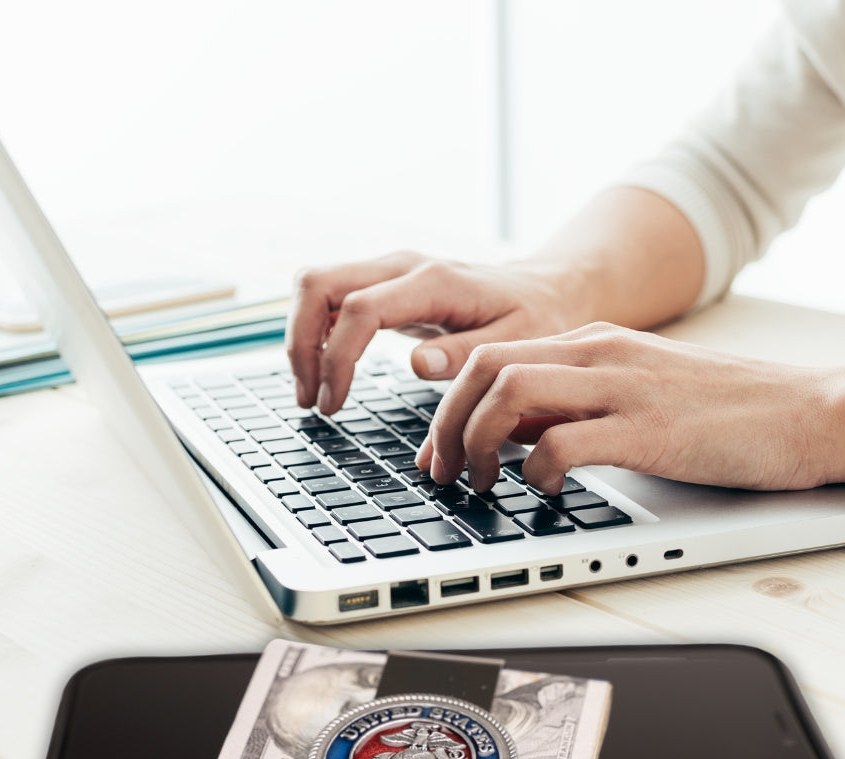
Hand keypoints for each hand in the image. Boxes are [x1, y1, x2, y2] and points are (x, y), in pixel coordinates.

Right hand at [285, 250, 586, 413]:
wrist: (544, 290)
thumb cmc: (534, 320)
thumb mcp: (516, 343)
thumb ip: (465, 354)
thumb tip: (417, 366)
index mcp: (433, 282)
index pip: (358, 309)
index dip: (336, 359)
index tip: (334, 405)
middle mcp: (401, 267)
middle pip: (316, 284)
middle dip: (300, 345)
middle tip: (311, 401)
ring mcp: (387, 272)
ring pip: (312, 286)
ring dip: (300, 339)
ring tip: (313, 394)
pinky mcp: (381, 285)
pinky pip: (327, 298)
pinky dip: (313, 334)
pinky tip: (325, 374)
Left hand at [415, 324, 839, 492]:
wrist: (807, 412)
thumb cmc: (720, 413)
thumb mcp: (631, 393)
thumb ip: (571, 403)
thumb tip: (510, 433)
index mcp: (592, 344)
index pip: (490, 357)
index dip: (447, 408)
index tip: (437, 453)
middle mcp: (599, 355)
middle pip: (483, 368)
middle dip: (446, 425)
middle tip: (442, 474)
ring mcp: (623, 388)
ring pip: (509, 392)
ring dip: (477, 442)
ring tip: (481, 483)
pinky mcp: (649, 430)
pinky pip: (562, 442)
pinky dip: (534, 470)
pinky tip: (543, 490)